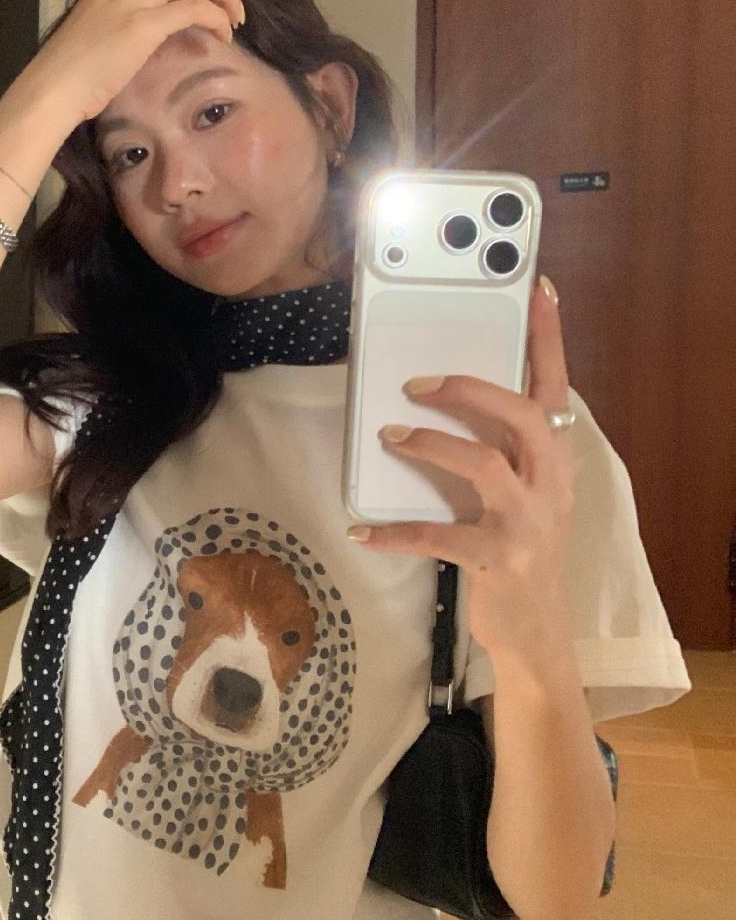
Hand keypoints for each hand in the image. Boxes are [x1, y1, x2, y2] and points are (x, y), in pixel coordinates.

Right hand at [26, 0, 245, 124]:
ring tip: (232, 21)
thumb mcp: (103, 20)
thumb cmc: (75, 66)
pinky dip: (218, 18)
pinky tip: (222, 35)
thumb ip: (130, 8)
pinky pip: (196, 8)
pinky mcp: (143, 24)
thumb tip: (163, 16)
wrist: (54, 86)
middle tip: (231, 9)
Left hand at [347, 277, 576, 662]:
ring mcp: (528, 524)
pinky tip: (361, 531)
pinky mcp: (497, 561)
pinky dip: (396, 532)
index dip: (548, 338)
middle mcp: (550, 484)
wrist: (535, 630)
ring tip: (389, 437)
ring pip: (485, 466)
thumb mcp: (521, 491)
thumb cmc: (517, 546)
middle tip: (420, 382)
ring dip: (431, 445)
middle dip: (472, 391)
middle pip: (524, 416)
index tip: (538, 289)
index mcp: (556, 458)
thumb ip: (498, 447)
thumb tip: (442, 396)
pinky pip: (440, 537)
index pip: (556, 386)